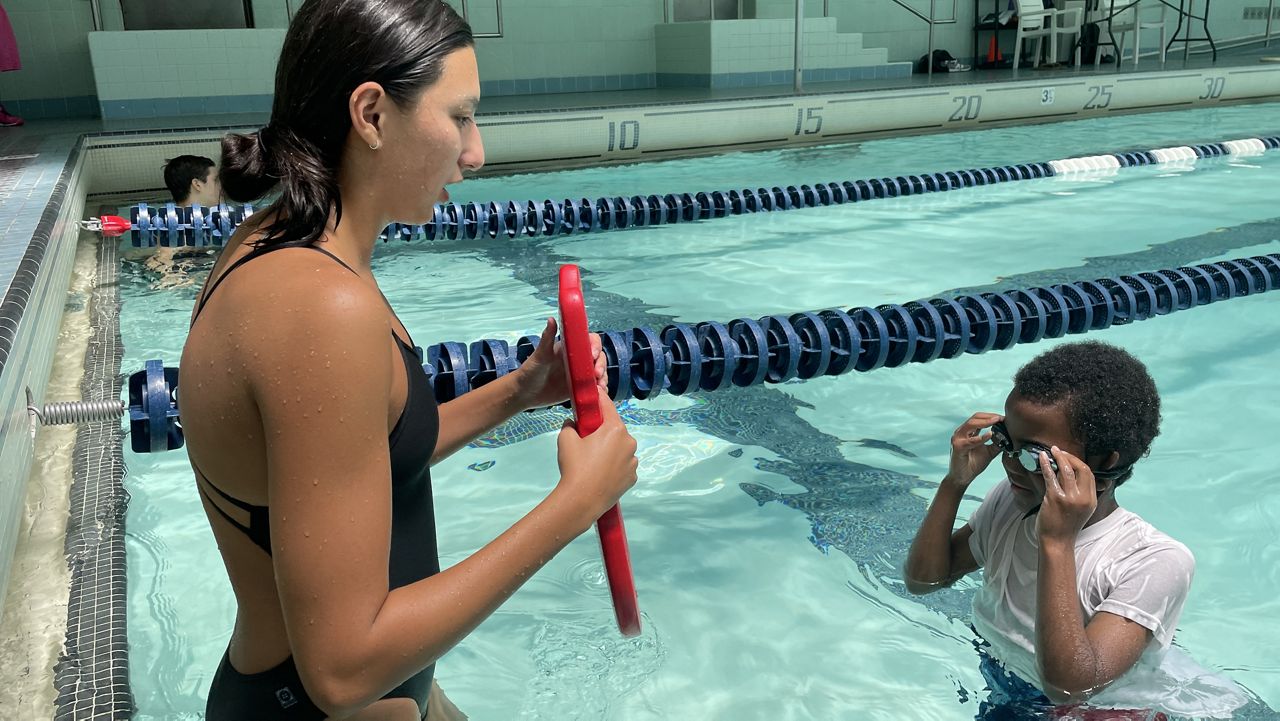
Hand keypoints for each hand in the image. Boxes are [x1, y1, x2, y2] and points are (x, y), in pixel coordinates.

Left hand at [513, 317, 606, 410]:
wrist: (524, 394)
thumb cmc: (529, 371)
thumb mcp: (540, 355)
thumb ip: (547, 338)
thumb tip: (551, 319)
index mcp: (569, 349)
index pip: (589, 341)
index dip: (595, 346)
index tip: (592, 355)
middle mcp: (577, 360)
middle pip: (598, 357)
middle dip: (601, 364)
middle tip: (596, 374)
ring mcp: (579, 375)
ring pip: (599, 372)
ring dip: (603, 377)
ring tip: (600, 386)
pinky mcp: (579, 389)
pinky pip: (594, 387)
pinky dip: (600, 390)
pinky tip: (599, 393)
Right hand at [554, 389, 638, 528]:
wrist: (582, 500)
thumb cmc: (574, 466)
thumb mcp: (565, 439)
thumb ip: (570, 425)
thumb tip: (573, 423)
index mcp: (615, 429)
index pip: (607, 405)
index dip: (598, 398)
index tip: (593, 393)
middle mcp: (629, 442)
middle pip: (615, 429)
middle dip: (603, 430)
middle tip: (587, 439)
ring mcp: (633, 461)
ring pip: (621, 448)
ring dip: (610, 449)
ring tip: (593, 461)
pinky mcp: (633, 477)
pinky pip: (623, 465)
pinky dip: (615, 466)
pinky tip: (601, 474)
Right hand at [945, 412, 1002, 487]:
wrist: (962, 478)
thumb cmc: (973, 464)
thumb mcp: (989, 452)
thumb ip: (997, 444)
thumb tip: (1009, 437)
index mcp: (967, 432)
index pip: (979, 418)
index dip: (991, 416)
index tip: (1004, 418)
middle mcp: (961, 433)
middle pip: (975, 417)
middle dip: (990, 416)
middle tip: (1002, 418)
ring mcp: (958, 439)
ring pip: (971, 424)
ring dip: (985, 422)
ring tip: (997, 421)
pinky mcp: (958, 447)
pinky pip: (970, 440)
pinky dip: (981, 437)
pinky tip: (990, 435)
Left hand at [1036, 446, 1096, 542]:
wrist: (1057, 542)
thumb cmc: (1065, 525)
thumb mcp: (1079, 508)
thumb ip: (1078, 492)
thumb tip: (1066, 470)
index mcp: (1091, 500)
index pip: (1090, 474)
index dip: (1079, 462)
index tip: (1069, 457)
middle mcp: (1084, 498)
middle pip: (1082, 469)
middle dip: (1070, 457)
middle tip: (1060, 451)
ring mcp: (1070, 498)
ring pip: (1067, 470)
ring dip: (1059, 457)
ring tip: (1052, 451)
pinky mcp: (1056, 499)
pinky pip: (1051, 476)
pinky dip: (1046, 465)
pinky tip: (1042, 458)